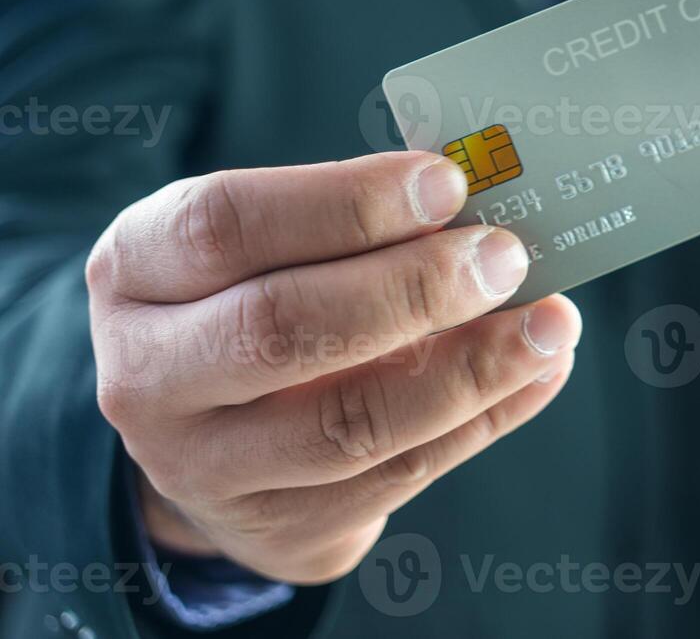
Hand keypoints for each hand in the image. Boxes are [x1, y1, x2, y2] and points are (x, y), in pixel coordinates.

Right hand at [85, 152, 580, 583]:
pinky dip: (487, 418)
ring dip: (470, 369)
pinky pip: (402, 474)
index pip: (227, 224)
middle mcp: (150, 375)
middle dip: (413, 287)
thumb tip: (477, 207)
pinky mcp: (281, 528)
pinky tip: (540, 372)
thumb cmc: (253, 297)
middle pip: (282, 327)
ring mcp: (208, 468)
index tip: (447, 183)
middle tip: (505, 256)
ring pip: (350, 423)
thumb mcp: (265, 243)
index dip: (345, 203)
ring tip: (550, 324)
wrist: (210, 436)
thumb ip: (348, 222)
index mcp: (137, 270)